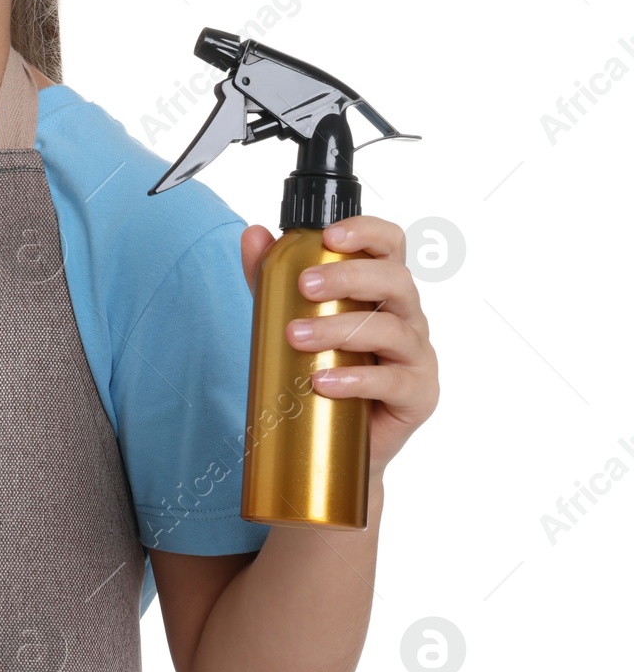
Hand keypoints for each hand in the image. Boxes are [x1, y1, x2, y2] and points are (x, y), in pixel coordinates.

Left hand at [239, 215, 439, 480]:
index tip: (330, 235)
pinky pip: (394, 382)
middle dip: (348, 278)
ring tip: (297, 337)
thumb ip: (272, 276)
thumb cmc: (323, 364)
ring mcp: (417, 355)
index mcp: (382, 288)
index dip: (368, 231)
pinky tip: (324, 380)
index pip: (390, 245)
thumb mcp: (291, 315)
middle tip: (305, 287)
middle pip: (395, 280)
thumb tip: (253, 235)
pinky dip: (356, 379)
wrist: (334, 440)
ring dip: (340, 330)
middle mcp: (407, 316)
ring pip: (392, 330)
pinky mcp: (418, 395)